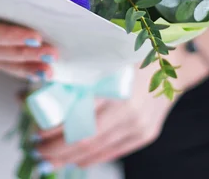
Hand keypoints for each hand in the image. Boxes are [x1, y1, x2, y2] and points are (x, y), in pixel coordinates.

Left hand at [31, 61, 183, 170]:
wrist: (173, 58)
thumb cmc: (134, 49)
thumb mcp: (104, 54)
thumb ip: (78, 72)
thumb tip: (42, 86)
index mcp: (117, 87)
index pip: (79, 119)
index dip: (54, 130)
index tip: (35, 130)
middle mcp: (131, 111)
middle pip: (86, 141)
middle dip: (57, 149)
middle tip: (36, 148)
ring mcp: (141, 126)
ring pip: (98, 151)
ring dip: (70, 157)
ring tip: (49, 157)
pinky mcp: (147, 133)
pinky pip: (114, 151)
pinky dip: (91, 157)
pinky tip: (75, 159)